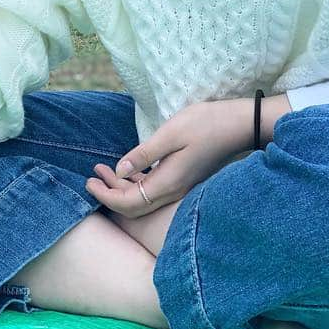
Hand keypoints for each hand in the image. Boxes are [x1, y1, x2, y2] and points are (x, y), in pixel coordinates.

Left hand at [86, 97, 288, 217]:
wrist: (239, 124)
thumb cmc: (205, 124)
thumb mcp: (169, 134)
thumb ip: (143, 154)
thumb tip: (118, 171)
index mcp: (168, 182)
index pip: (129, 203)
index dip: (106, 196)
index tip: (88, 182)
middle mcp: (174, 191)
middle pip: (134, 205)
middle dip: (109, 194)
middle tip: (90, 177)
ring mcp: (181, 187)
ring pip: (144, 198)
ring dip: (120, 187)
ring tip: (100, 170)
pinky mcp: (184, 179)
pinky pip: (154, 189)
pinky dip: (136, 182)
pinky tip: (126, 170)